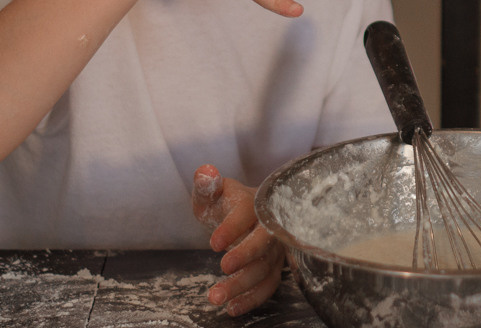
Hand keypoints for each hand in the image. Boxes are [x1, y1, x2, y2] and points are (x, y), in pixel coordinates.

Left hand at [192, 164, 286, 315]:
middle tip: (223, 267)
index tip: (213, 242)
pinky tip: (232, 308)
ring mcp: (275, 248)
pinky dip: (253, 299)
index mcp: (255, 202)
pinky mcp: (274, 267)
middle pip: (265, 241)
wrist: (248, 214)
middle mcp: (271, 225)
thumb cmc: (227, 202)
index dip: (233, 227)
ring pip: (265, 267)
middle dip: (246, 255)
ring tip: (215, 298)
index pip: (248, 212)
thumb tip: (205, 172)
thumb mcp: (213, 192)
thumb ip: (207, 185)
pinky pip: (268, 285)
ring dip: (242, 285)